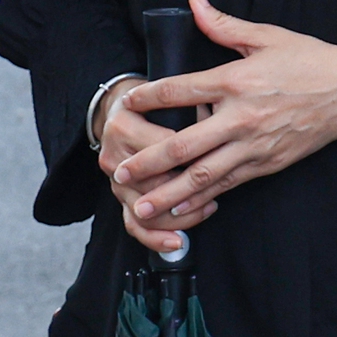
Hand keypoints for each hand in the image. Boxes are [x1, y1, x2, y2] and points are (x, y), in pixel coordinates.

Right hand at [97, 79, 216, 253]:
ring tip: (208, 209)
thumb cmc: (154, 101)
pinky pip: (133, 224)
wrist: (123, 108)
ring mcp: (114, 180)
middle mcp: (114, 155)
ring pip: (144, 209)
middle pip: (153, 183)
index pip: (164, 147)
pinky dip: (155, 237)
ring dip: (180, 216)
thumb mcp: (169, 95)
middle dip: (188, 190)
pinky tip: (178, 241)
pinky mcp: (118, 197)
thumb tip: (218, 123)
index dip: (195, 154)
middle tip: (217, 187)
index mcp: (124, 125)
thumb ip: (191, 108)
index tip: (222, 154)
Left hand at [110, 0, 336, 233]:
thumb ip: (224, 24)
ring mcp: (253, 145)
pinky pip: (227, 185)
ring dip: (167, 192)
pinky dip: (201, 199)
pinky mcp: (267, 164)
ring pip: (202, 175)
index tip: (125, 104)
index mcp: (236, 81)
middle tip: (118, 171)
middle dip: (147, 161)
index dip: (147, 97)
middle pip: (182, 144)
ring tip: (139, 206)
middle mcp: (240, 117)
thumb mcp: (268, 36)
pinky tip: (181, 208)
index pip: (180, 90)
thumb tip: (194, 0)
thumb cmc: (311, 62)